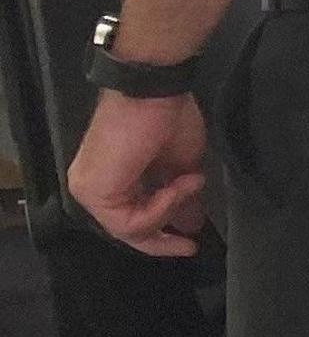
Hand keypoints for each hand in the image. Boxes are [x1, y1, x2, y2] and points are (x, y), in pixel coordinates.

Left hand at [69, 92, 210, 256]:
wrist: (152, 92)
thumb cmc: (166, 118)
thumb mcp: (181, 165)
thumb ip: (180, 197)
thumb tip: (192, 223)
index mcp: (110, 179)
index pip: (131, 219)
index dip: (161, 234)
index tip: (191, 238)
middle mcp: (92, 188)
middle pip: (128, 230)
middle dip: (161, 240)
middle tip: (190, 244)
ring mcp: (90, 190)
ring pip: (129, 228)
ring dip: (168, 212)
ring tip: (191, 183)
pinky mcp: (95, 192)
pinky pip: (128, 221)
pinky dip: (159, 209)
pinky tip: (177, 186)